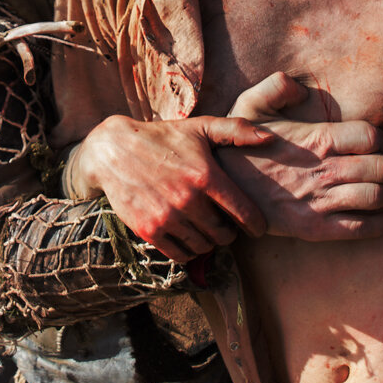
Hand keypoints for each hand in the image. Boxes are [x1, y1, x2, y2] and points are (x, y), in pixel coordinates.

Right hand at [66, 114, 272, 262]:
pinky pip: (180, 255)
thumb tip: (270, 138)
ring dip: (209, 242)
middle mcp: (188, 199)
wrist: (113, 151)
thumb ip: (236, 130)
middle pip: (224, 234)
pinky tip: (187, 238)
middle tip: (226, 225)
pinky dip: (188, 251)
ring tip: (206, 230)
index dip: (255, 224)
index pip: (243, 212)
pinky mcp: (148, 230)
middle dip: (229, 233)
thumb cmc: (162, 138)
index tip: (257, 228)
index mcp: (205, 176)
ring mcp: (167, 217)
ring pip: (203, 247)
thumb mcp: (200, 128)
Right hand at [215, 75, 382, 240]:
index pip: (371, 137)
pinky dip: (379, 225)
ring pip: (374, 197)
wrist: (218, 189)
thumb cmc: (237, 146)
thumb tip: (299, 84)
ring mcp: (320, 200)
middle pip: (382, 168)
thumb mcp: (250, 106)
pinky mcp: (312, 227)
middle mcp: (324, 169)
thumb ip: (276, 87)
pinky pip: (356, 228)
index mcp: (316, 138)